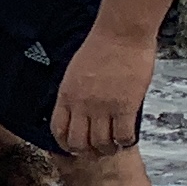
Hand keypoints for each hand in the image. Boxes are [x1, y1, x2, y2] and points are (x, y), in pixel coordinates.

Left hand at [53, 32, 156, 157]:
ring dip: (108, 149)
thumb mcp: (75, 71)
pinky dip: (125, 142)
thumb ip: (75, 93)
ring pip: (101, 144)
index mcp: (66, 95)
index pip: (58, 130)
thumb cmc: (101, 46)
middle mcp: (81, 105)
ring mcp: (103, 107)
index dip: (66, 143)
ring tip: (114, 147)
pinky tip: (128, 139)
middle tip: (96, 150)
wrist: (121, 33)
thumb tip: (79, 109)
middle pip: (78, 143)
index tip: (74, 147)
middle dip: (87, 152)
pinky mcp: (125, 106)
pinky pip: (123, 136)